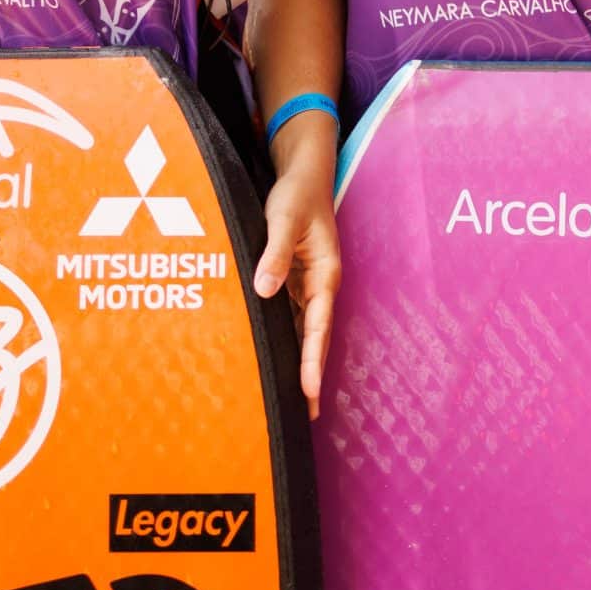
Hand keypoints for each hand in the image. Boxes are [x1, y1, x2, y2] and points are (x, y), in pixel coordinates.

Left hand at [254, 152, 341, 418]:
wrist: (305, 176)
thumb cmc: (297, 195)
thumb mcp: (283, 219)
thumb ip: (276, 253)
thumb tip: (265, 290)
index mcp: (325, 274)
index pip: (318, 326)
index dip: (312, 361)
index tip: (309, 390)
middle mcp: (319, 285)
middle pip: (316, 338)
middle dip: (312, 375)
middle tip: (309, 413)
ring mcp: (308, 285)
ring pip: (305, 331)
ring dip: (301, 362)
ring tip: (295, 399)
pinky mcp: (296, 281)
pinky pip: (292, 317)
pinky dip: (288, 340)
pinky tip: (278, 360)